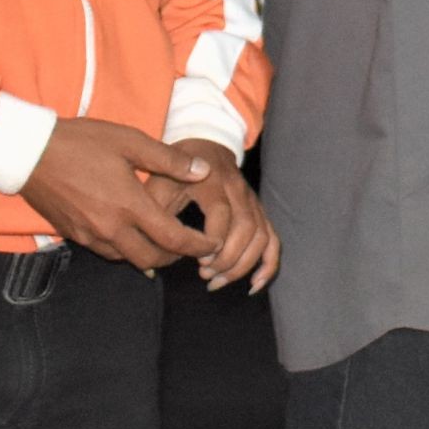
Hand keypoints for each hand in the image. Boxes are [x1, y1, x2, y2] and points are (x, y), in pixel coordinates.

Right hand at [19, 116, 219, 271]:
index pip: (173, 238)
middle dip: (176, 258)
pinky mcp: (73, 235)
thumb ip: (169, 159)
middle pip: (151, 258)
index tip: (214, 244)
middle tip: (192, 249)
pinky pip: (106, 252)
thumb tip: (203, 171)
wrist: (28, 152)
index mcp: (129, 204)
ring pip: (127, 258)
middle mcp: (110, 227)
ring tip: (166, 245)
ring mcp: (89, 234)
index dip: (198, 245)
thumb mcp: (129, 141)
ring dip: (150, 256)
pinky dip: (125, 251)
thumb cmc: (81, 142)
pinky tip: (131, 240)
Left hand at [170, 138, 278, 292]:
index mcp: (212, 181)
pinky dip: (268, 264)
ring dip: (243, 265)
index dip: (213, 241)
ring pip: (261, 236)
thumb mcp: (160, 181)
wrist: (206, 143)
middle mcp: (238, 190)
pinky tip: (254, 284)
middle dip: (227, 259)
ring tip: (217, 281)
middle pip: (246, 228)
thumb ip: (156, 211)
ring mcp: (252, 201)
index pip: (221, 214)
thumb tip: (156, 250)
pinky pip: (273, 239)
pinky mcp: (259, 212)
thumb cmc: (176, 169)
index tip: (197, 259)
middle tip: (205, 275)